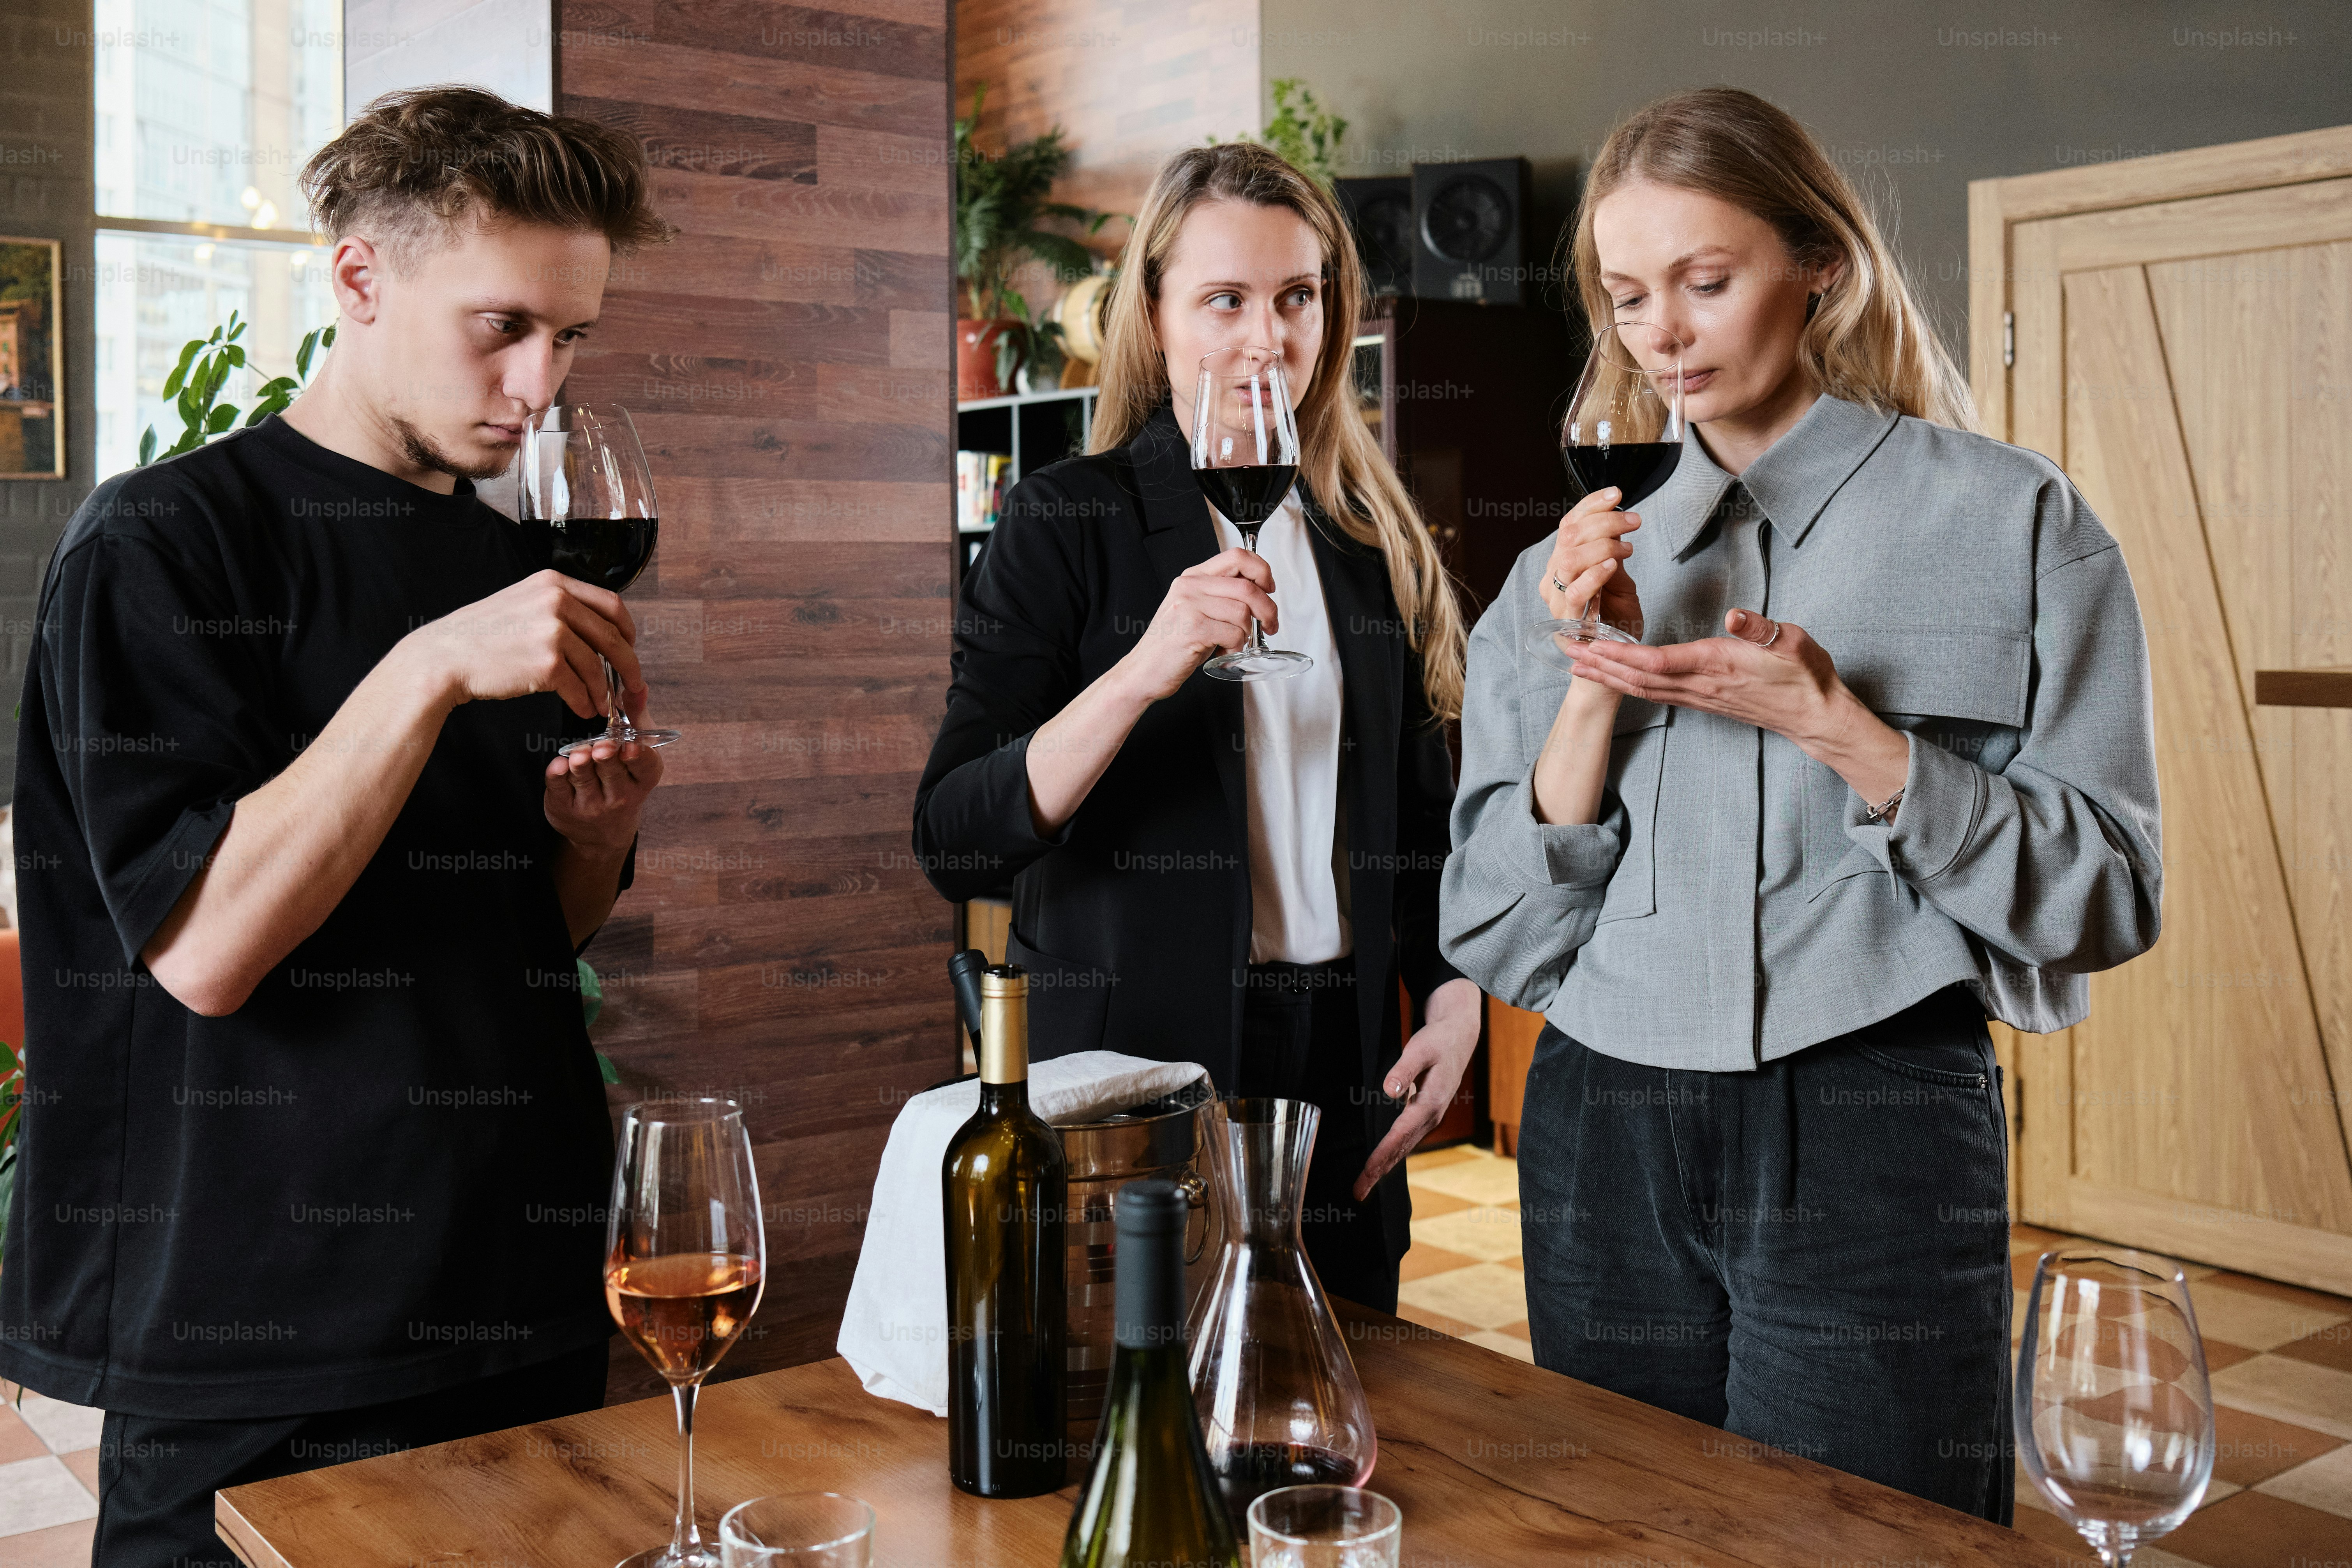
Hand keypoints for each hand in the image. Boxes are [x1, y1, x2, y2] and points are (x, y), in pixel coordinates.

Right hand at [401, 569, 645, 721]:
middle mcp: (557, 601)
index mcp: (554, 583)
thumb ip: (558, 608)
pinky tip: (583, 709)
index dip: (628, 631)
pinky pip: (579, 687)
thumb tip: (596, 632)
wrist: (444, 656)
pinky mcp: (546, 663)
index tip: (630, 649)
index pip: (612, 604)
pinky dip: (585, 702)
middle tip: (634, 686)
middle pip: (613, 637)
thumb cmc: (482, 635)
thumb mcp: (523, 603)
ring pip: (597, 667)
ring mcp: (552, 631)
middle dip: (629, 666)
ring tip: (602, 705)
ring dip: (604, 691)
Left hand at [544, 729, 663, 853]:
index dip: (638, 757)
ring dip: (580, 763)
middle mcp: (620, 797)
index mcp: (642, 781)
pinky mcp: (565, 808)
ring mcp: (591, 806)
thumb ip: (636, 718)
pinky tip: (559, 764)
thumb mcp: (635, 754)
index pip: (645, 767)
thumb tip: (638, 686)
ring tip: (580, 753)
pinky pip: (558, 786)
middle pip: (611, 772)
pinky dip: (557, 772)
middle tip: (601, 748)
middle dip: (606, 758)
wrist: (603, 832)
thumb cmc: (621, 782)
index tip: (630, 747)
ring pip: (583, 777)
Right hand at [1110, 547, 1279, 702]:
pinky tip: (1223, 650)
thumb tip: (1259, 592)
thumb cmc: (1172, 643)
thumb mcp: (1195, 609)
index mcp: (1193, 577)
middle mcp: (1190, 587)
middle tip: (1269, 625)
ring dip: (1247, 633)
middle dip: (1267, 609)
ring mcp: (1190, 607)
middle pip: (1247, 587)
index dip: (1261, 570)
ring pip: (1243, 612)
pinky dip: (1236, 646)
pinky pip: (1234, 634)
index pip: (1237, 556)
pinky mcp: (1193, 629)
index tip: (1268, 588)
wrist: (1144, 670)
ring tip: (1233, 642)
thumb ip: (1221, 595)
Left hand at [1353, 978, 1482, 1200]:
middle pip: (1401, 1149)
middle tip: (1358, 1193)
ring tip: (1364, 1186)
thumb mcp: (1421, 1049)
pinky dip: (1393, 1153)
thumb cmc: (1438, 1041)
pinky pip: (1407, 1139)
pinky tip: (1380, 1162)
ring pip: (1404, 1148)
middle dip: (1379, 1172)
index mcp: (1430, 1104)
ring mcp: (1431, 1117)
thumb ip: (1405, 1069)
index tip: (1365, 1174)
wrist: (1459, 1036)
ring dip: (1384, 1167)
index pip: (1399, 1137)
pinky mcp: (1427, 1113)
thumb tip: (1391, 1091)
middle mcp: (1431, 1116)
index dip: (1381, 1157)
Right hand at [1539, 488, 1644, 640]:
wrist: (1612, 659)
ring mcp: (1557, 599)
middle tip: (1633, 521)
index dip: (1591, 504)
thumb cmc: (1616, 618)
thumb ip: (1613, 554)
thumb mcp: (1620, 579)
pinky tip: (1613, 565)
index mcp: (1562, 563)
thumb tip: (1618, 523)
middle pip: (1569, 536)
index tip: (1616, 493)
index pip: (1568, 524)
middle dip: (1603, 521)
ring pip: (1569, 558)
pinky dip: (1595, 573)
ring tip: (1627, 547)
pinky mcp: (1567, 619)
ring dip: (1602, 545)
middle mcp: (1553, 577)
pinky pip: (1575, 591)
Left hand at [1563, 609, 1906, 801]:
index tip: (1592, 644)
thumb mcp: (1792, 642)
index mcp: (1715, 665)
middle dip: (1599, 665)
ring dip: (1607, 676)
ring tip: (1576, 664)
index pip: (1658, 661)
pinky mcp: (1702, 700)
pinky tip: (1614, 678)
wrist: (1815, 714)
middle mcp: (1699, 685)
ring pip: (1642, 688)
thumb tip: (1734, 616)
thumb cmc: (1805, 674)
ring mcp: (1699, 696)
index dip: (1622, 654)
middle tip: (1565, 650)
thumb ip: (1760, 629)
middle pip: (1638, 677)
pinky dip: (1629, 683)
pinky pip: (1655, 693)